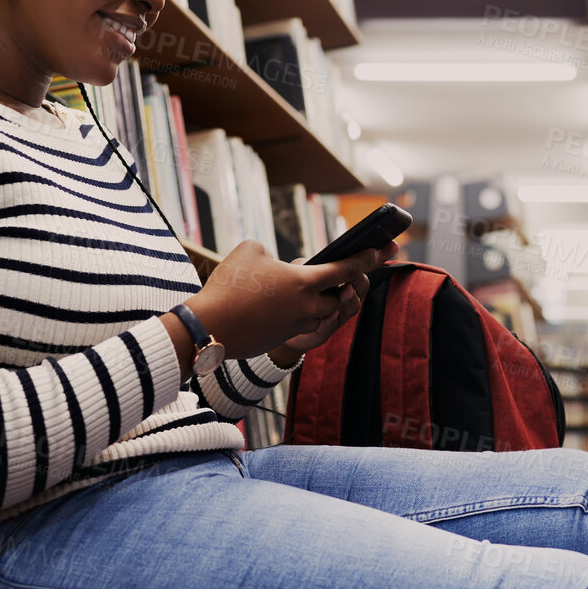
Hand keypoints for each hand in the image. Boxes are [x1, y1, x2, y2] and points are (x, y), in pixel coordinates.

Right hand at [179, 240, 390, 361]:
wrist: (208, 327)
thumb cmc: (228, 285)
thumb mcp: (250, 250)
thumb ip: (272, 252)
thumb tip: (277, 264)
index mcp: (304, 282)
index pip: (346, 269)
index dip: (365, 259)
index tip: (379, 250)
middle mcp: (307, 307)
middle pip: (341, 296)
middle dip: (346, 285)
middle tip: (350, 273)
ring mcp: (296, 325)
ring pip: (323, 313)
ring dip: (325, 301)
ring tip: (319, 288)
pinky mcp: (283, 338)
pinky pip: (303, 324)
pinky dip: (304, 313)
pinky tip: (291, 303)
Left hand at [279, 240, 399, 352]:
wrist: (280, 323)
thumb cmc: (294, 293)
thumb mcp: (304, 270)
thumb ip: (316, 264)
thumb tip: (321, 258)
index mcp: (343, 279)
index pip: (365, 265)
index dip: (380, 255)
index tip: (391, 244)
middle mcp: (345, 296)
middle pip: (361, 285)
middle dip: (358, 278)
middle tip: (353, 273)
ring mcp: (337, 315)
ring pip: (352, 306)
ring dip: (349, 299)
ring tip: (345, 291)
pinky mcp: (323, 332)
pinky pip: (331, 325)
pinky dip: (330, 319)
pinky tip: (328, 314)